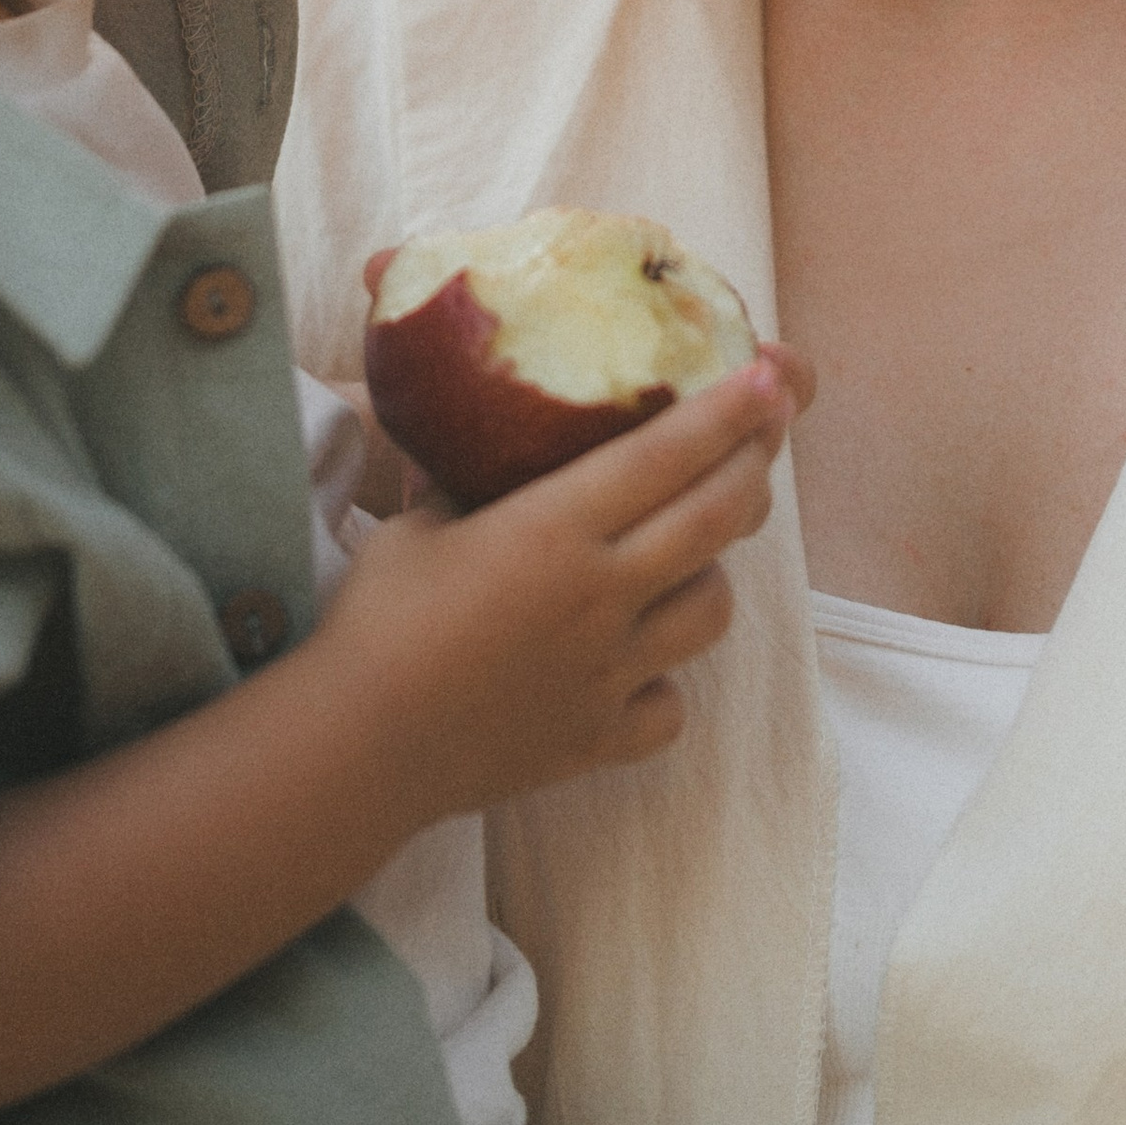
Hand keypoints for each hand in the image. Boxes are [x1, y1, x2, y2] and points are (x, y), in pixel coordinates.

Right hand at [317, 346, 807, 830]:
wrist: (355, 747)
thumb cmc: (375, 623)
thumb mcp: (417, 526)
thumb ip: (469, 489)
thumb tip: (484, 452)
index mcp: (555, 528)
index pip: (668, 454)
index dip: (729, 411)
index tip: (770, 378)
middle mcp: (601, 595)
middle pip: (716, 520)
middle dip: (753, 466)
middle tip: (764, 435)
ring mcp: (609, 672)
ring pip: (712, 612)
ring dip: (713, 574)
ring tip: (691, 557)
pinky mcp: (599, 738)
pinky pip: (669, 706)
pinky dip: (663, 683)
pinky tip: (636, 668)